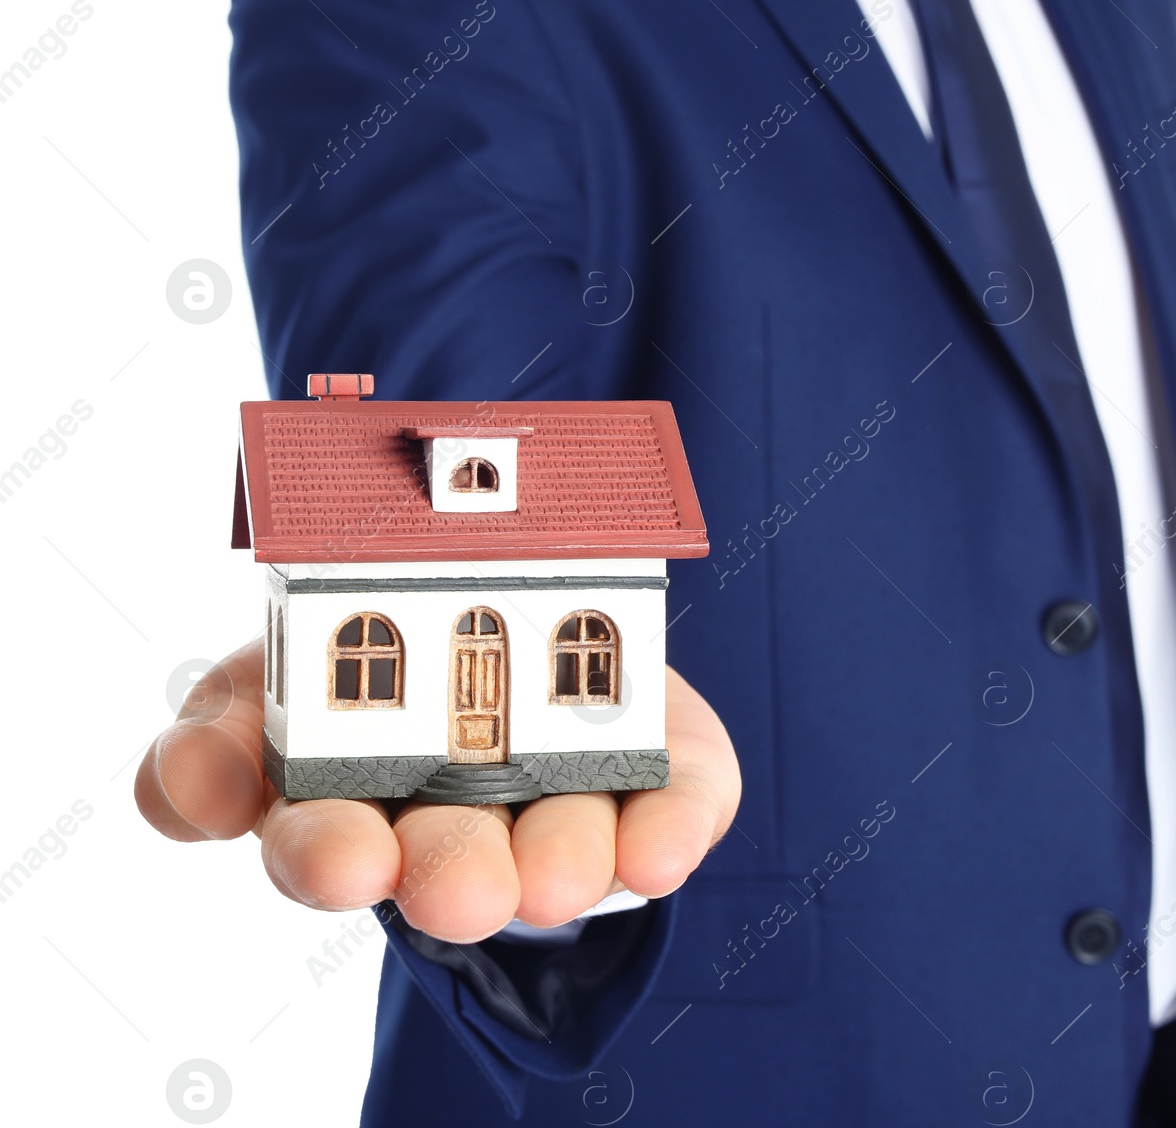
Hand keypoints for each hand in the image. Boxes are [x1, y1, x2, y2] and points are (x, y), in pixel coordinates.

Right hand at [136, 638, 740, 941]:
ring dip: (562, 864)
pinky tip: (662, 851)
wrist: (519, 595)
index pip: (315, 846)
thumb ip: (216, 733)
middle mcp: (458, 820)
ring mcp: (563, 804)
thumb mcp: (266, 667)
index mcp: (347, 800)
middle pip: (445, 865)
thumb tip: (189, 793)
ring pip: (561, 851)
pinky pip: (675, 807)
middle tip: (460, 891)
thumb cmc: (374, 646)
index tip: (341, 857)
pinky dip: (670, 831)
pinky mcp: (659, 782)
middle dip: (453, 877)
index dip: (321, 857)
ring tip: (560, 877)